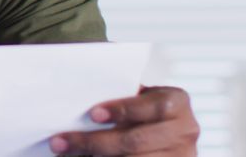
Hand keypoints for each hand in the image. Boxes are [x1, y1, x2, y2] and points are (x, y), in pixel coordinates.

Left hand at [49, 86, 199, 155]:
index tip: (93, 114)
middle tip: (60, 142)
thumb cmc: (142, 110)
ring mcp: (182, 156)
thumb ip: (119, 94)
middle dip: (94, 143)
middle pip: (135, 141)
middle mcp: (185, 130)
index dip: (123, 110)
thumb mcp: (140, 96)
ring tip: (66, 153)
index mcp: (177, 102)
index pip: (152, 106)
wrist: (165, 132)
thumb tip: (73, 94)